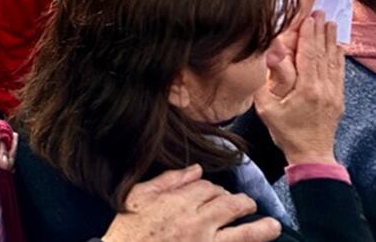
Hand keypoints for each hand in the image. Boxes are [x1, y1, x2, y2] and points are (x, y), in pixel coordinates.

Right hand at [104, 165, 279, 241]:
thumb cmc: (127, 229)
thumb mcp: (137, 196)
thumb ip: (167, 181)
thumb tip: (195, 169)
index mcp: (179, 201)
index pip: (208, 187)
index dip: (215, 188)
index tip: (216, 193)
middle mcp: (198, 222)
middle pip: (231, 205)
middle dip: (243, 203)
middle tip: (248, 205)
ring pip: (245, 233)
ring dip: (262, 228)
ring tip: (274, 226)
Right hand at [254, 0, 343, 165]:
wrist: (311, 154)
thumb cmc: (286, 132)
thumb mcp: (267, 107)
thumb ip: (269, 80)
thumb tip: (272, 56)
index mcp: (307, 90)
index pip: (308, 55)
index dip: (308, 35)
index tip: (308, 16)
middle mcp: (324, 89)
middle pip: (323, 54)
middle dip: (320, 32)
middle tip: (320, 12)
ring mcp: (334, 94)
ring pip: (333, 62)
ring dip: (331, 41)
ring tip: (330, 23)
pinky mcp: (338, 99)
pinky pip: (339, 73)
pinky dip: (338, 57)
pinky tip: (337, 47)